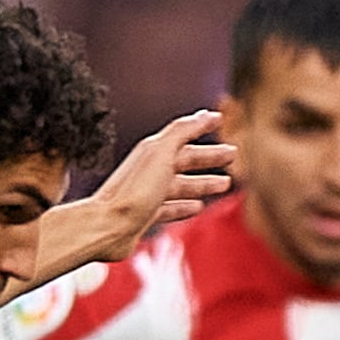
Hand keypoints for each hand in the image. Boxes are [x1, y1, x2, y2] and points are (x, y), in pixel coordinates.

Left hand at [84, 110, 234, 258]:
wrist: (107, 226)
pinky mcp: (146, 216)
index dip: (203, 128)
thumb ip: (182, 131)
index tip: (220, 121)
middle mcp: (150, 170)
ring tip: (225, 183)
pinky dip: (186, 206)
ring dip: (203, 183)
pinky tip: (197, 207)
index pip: (184, 136)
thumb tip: (204, 114)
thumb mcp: (161, 153)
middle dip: (210, 157)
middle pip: (186, 160)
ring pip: (182, 185)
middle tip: (233, 155)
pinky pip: (171, 208)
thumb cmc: (134, 190)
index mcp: (154, 152)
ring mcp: (148, 194)